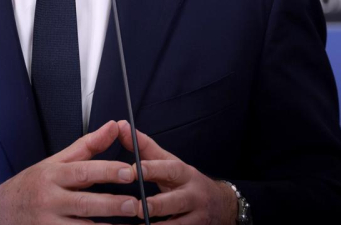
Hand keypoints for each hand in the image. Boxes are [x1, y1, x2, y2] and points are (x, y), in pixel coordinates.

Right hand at [0, 119, 141, 223]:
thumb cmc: (31, 186)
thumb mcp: (54, 162)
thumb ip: (87, 147)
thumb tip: (114, 126)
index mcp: (52, 175)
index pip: (82, 172)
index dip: (107, 171)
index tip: (130, 172)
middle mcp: (48, 200)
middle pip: (83, 203)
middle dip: (111, 204)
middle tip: (135, 205)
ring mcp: (47, 224)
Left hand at [117, 120, 238, 223]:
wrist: (220, 205)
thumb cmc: (185, 181)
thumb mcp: (169, 162)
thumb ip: (144, 147)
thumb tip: (120, 125)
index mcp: (184, 174)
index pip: (169, 169)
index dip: (152, 170)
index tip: (133, 170)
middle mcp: (192, 195)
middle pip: (175, 201)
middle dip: (156, 205)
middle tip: (137, 207)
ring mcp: (196, 217)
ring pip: (176, 224)